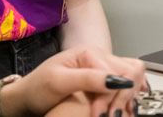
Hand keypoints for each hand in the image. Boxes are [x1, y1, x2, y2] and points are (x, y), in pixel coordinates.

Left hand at [0, 45, 146, 116]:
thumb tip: (117, 81)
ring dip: (131, 95)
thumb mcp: (58, 82)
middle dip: (124, 97)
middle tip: (110, 116)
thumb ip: (87, 79)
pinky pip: (130, 81)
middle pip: (131, 72)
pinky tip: (129, 105)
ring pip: (134, 75)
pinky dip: (132, 93)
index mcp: (90, 52)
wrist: (28, 96)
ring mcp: (104, 66)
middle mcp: (101, 56)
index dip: (112, 97)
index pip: (117, 73)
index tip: (100, 116)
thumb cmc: (38, 88)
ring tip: (118, 113)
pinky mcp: (105, 78)